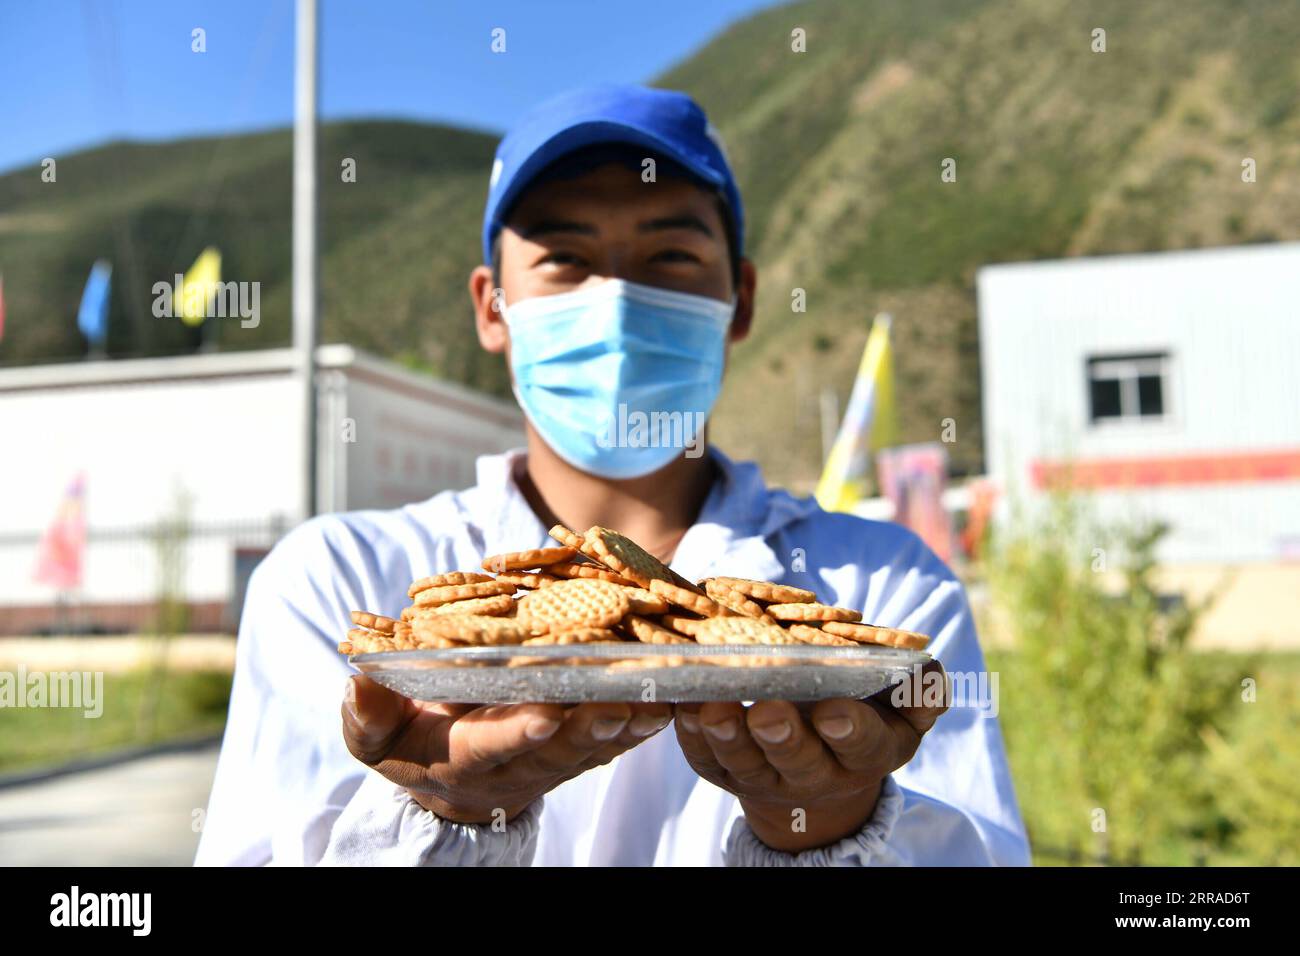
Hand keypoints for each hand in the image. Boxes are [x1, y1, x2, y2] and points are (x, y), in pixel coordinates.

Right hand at [342, 675, 672, 823]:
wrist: (450, 771)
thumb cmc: (408, 743)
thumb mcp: (376, 735)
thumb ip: (368, 715)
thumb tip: (358, 682)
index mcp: (467, 757)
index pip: (494, 746)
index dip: (518, 731)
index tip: (543, 712)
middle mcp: (521, 762)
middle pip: (562, 748)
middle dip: (592, 725)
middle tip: (620, 702)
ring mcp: (558, 755)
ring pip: (601, 742)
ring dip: (632, 720)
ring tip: (662, 695)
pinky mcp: (585, 744)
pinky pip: (621, 733)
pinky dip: (647, 715)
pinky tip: (677, 692)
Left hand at [674, 660, 948, 852]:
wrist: (820, 766)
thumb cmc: (868, 716)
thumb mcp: (902, 711)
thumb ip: (919, 693)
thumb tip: (926, 675)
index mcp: (864, 754)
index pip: (861, 746)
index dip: (849, 730)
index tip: (834, 710)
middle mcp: (814, 772)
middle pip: (797, 760)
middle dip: (784, 736)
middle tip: (770, 712)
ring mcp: (763, 775)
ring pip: (743, 761)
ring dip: (727, 735)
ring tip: (715, 708)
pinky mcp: (722, 771)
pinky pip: (703, 757)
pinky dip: (691, 734)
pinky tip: (682, 705)